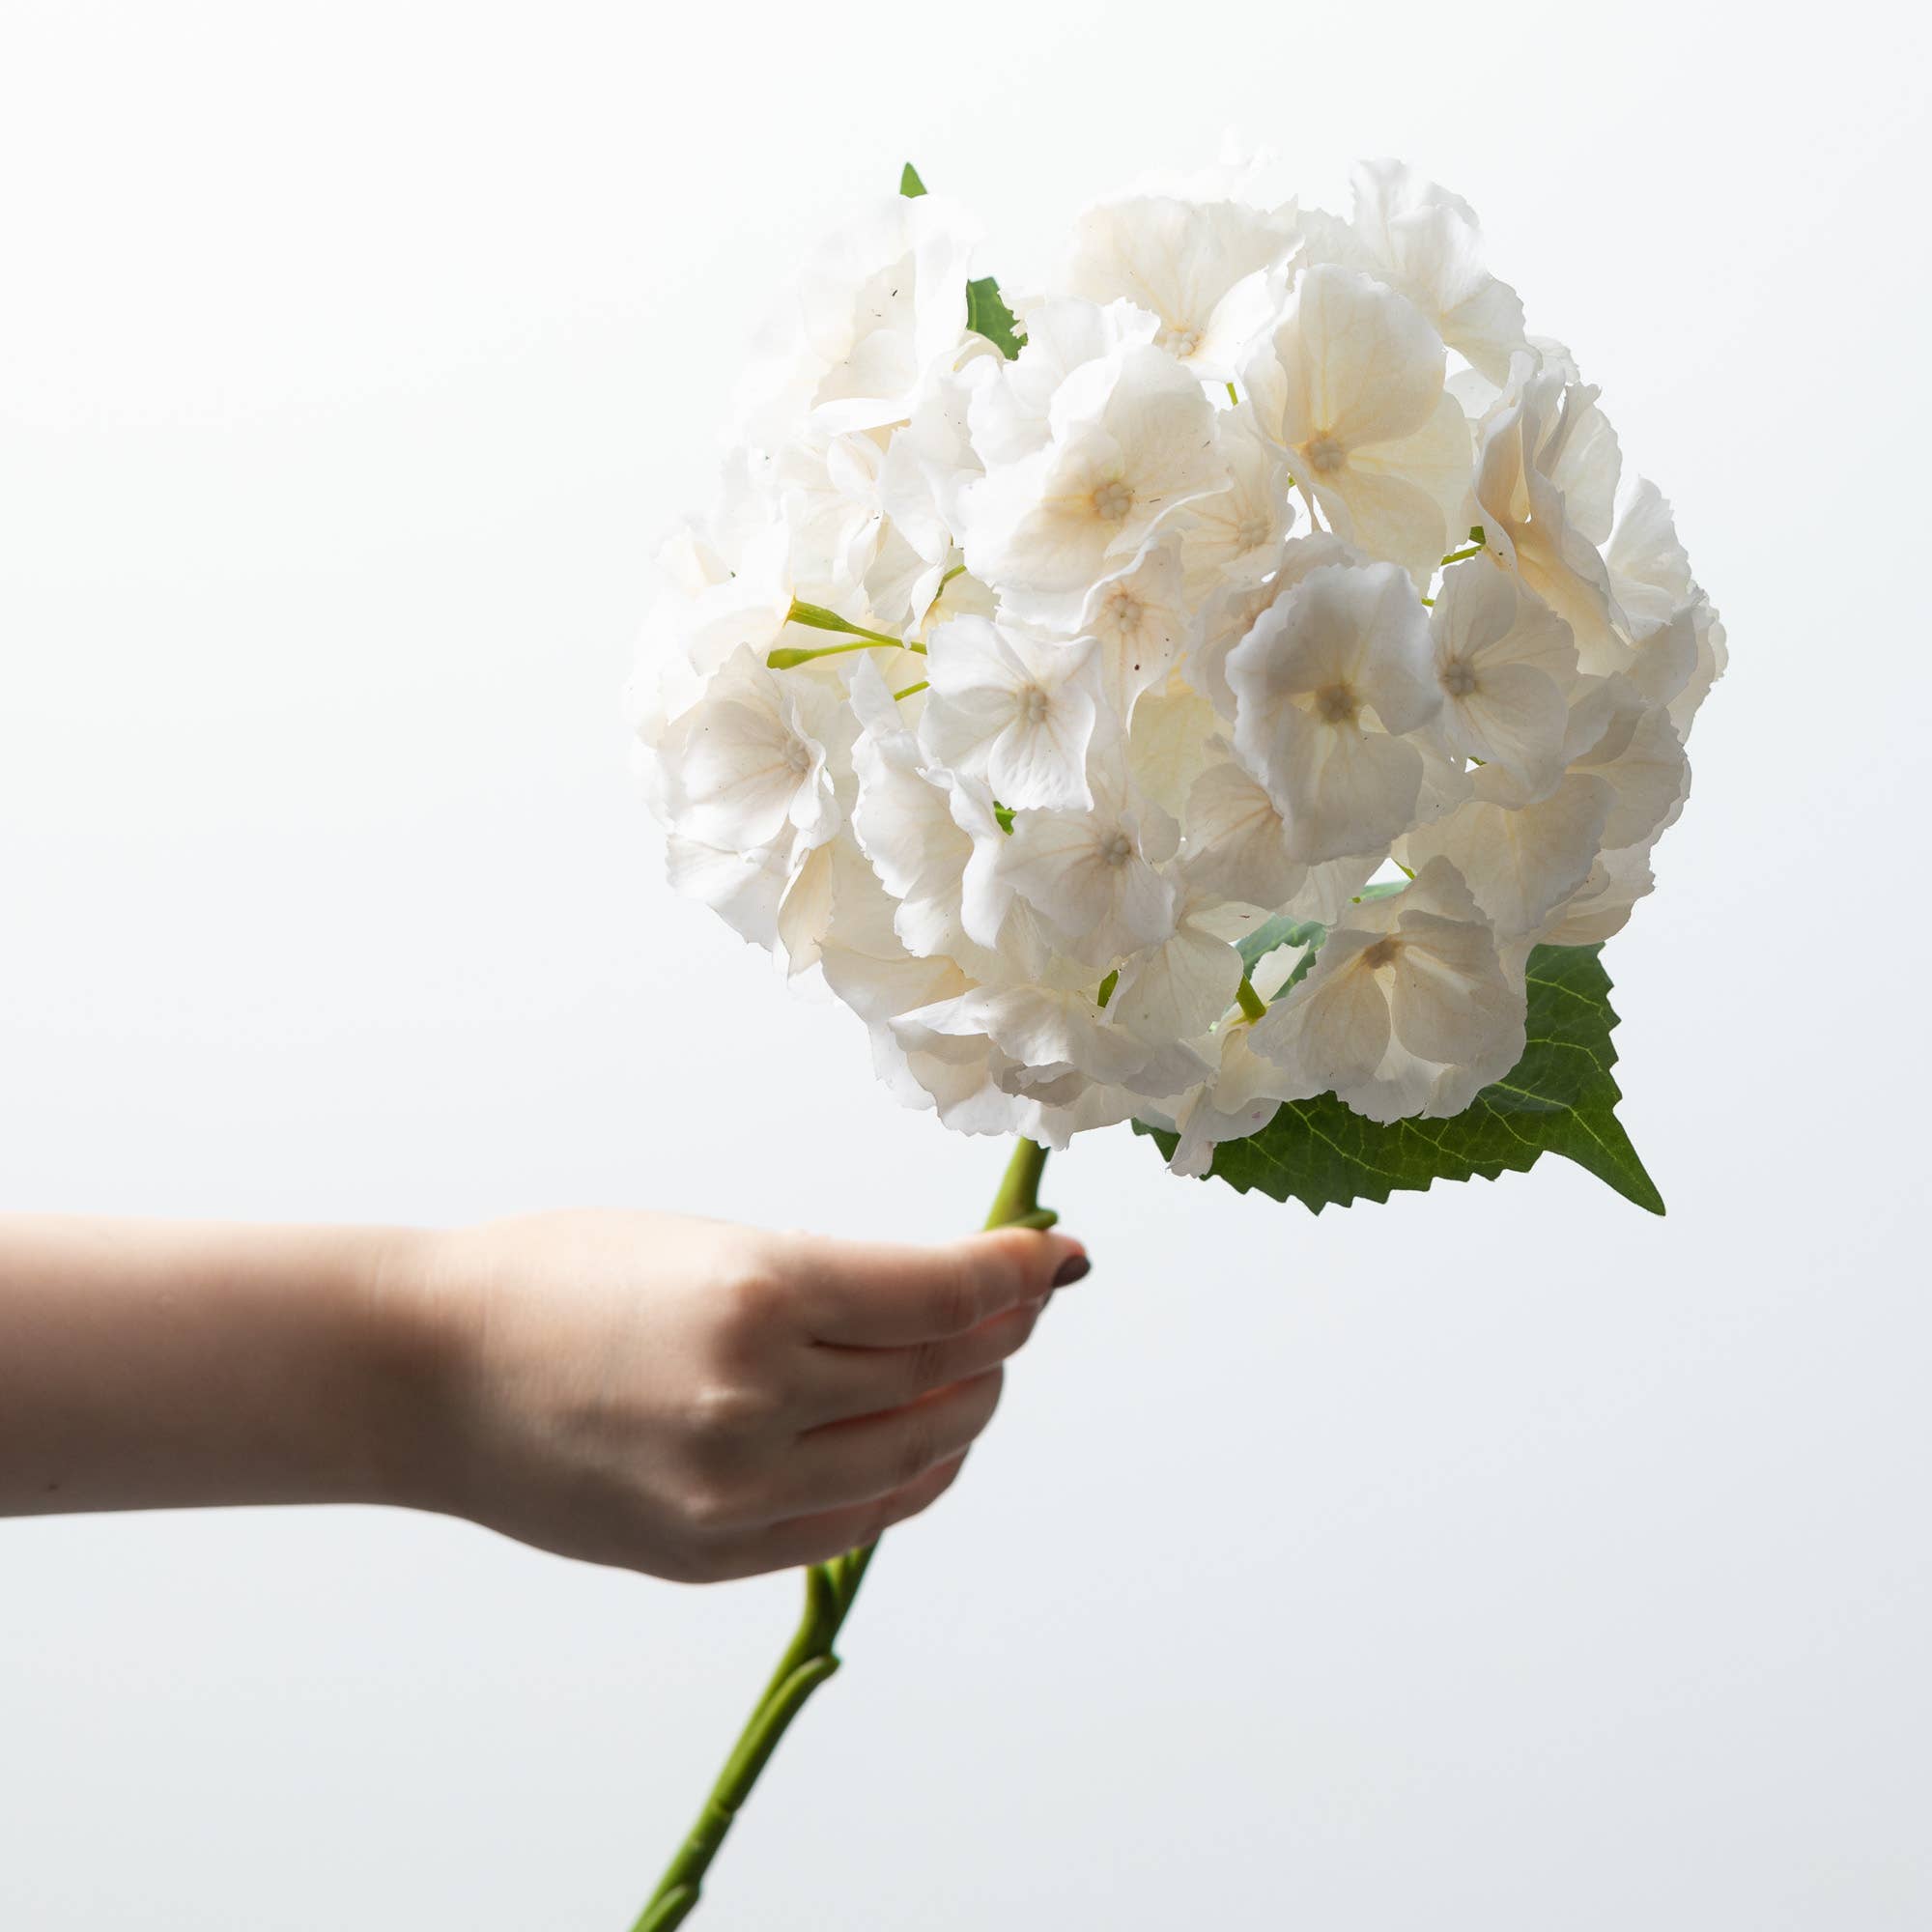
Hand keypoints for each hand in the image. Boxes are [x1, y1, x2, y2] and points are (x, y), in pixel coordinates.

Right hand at [393, 1211, 1088, 1582]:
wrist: (429, 1372)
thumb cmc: (560, 1278)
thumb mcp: (709, 1243)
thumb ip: (834, 1283)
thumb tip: (955, 1296)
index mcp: (756, 1296)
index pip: (941, 1296)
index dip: (1014, 1273)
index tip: (1052, 1254)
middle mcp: (756, 1401)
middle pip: (941, 1379)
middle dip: (1002, 1336)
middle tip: (1024, 1303)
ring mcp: (735, 1491)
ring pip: (914, 1456)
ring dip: (969, 1408)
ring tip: (985, 1369)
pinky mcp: (713, 1553)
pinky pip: (857, 1521)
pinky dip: (911, 1480)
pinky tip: (930, 1444)